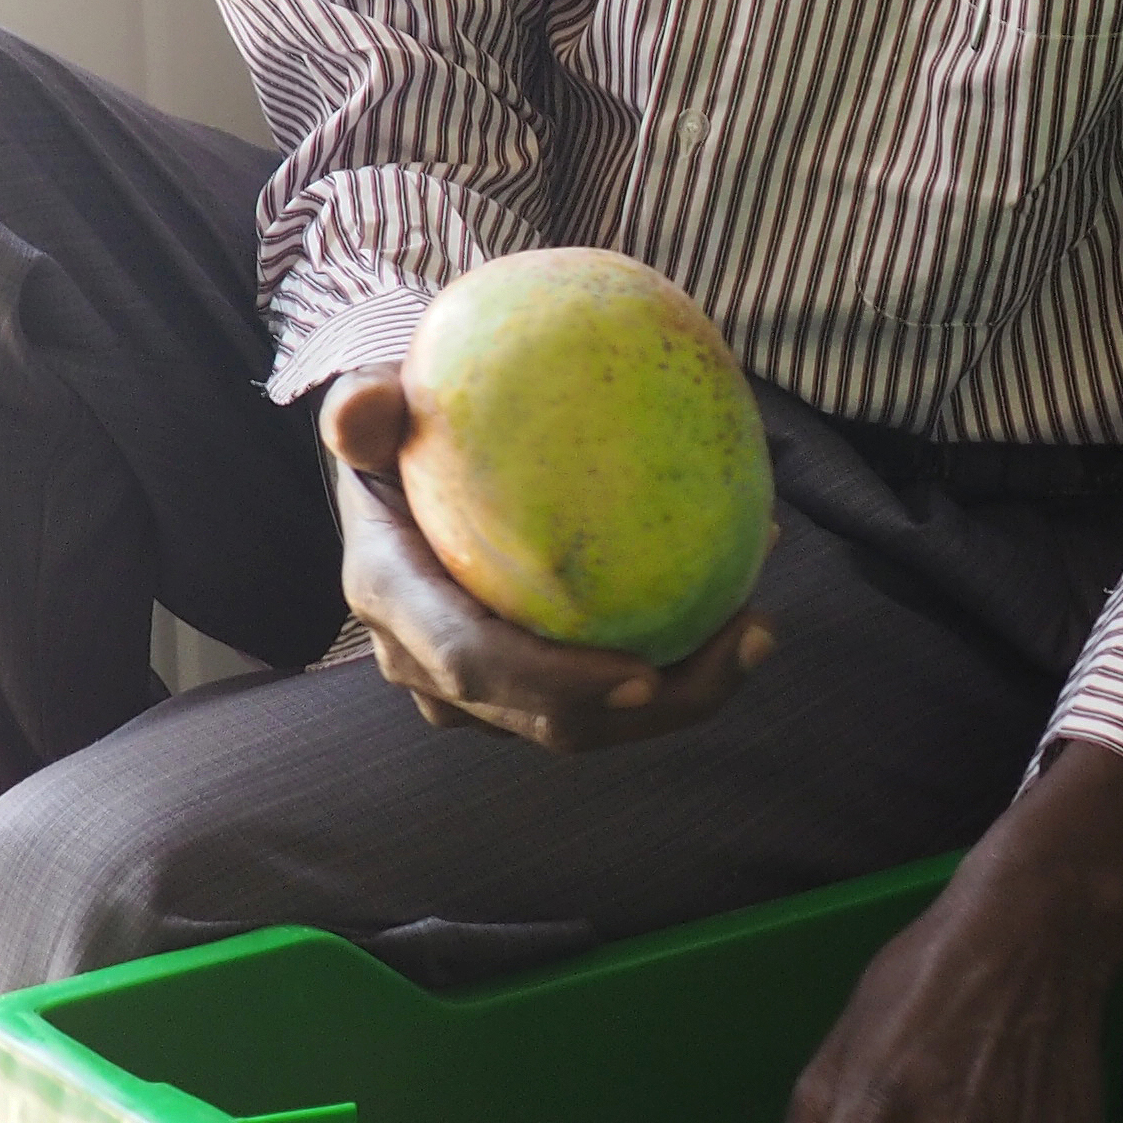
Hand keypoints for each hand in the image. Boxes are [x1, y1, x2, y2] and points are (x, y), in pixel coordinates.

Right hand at [318, 369, 773, 749]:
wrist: (400, 462)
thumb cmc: (401, 418)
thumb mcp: (375, 398)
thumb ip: (364, 404)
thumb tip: (363, 407)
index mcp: (391, 596)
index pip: (472, 662)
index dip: (552, 683)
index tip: (642, 673)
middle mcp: (428, 663)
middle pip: (549, 720)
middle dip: (655, 705)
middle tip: (745, 641)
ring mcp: (479, 689)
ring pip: (590, 723)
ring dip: (684, 692)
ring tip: (758, 631)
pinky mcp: (526, 686)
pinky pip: (606, 696)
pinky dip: (678, 666)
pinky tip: (743, 614)